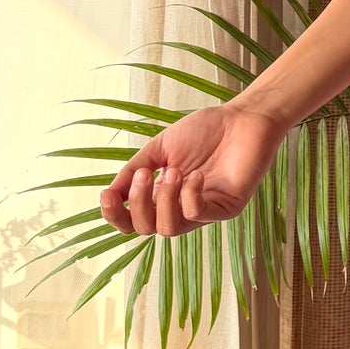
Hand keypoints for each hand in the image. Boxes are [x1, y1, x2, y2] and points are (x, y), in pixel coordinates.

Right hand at [98, 101, 287, 237]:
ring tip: (174, 171)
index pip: (132, 222)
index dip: (115, 215)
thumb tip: (109, 193)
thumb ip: (134, 170)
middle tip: (145, 174)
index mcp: (162, 196)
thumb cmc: (204, 131)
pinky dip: (189, 197)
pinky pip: (198, 216)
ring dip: (164, 199)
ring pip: (169, 229)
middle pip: (146, 230)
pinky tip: (196, 175)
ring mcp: (204, 211)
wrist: (243, 119)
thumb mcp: (159, 149)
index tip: (106, 194)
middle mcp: (180, 208)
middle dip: (139, 203)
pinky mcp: (227, 208)